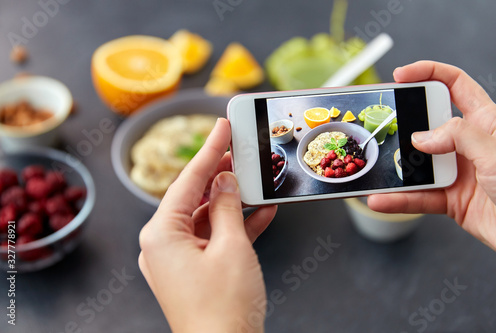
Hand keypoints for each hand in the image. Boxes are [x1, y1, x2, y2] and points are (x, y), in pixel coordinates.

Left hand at [138, 118, 276, 332]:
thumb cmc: (222, 309)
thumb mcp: (231, 247)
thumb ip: (226, 207)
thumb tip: (225, 180)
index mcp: (160, 234)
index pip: (187, 180)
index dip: (209, 149)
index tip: (221, 126)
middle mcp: (161, 244)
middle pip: (193, 196)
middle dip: (220, 175)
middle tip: (239, 150)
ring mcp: (176, 259)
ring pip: (205, 217)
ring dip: (232, 202)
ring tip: (254, 181)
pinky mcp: (192, 270)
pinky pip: (212, 239)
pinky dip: (233, 227)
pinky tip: (258, 213)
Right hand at [368, 60, 495, 252]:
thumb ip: (460, 137)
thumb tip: (422, 137)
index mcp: (487, 122)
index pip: (455, 85)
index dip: (429, 73)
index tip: (402, 76)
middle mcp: (469, 144)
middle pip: (427, 125)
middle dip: (403, 124)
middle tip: (382, 127)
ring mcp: (458, 172)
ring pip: (418, 164)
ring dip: (396, 169)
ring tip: (376, 170)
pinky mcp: (451, 199)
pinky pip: (419, 196)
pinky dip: (399, 200)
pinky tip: (382, 199)